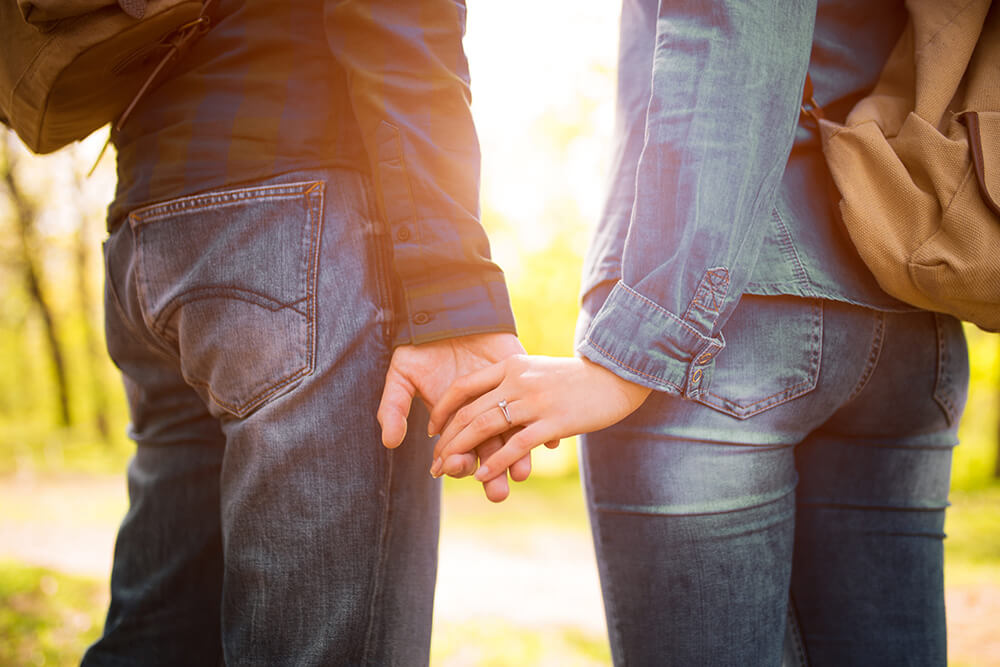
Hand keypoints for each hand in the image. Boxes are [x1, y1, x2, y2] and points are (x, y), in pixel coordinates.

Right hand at [377, 332, 532, 501]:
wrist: (449, 314)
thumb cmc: (423, 348)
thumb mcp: (401, 376)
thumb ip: (393, 408)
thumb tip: (390, 441)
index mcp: (455, 424)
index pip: (458, 454)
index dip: (456, 464)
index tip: (453, 468)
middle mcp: (482, 419)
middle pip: (490, 456)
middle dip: (493, 478)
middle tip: (498, 494)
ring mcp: (504, 403)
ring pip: (514, 439)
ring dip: (520, 459)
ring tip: (522, 473)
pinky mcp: (522, 384)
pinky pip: (536, 409)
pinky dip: (544, 427)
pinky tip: (548, 442)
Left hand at [428, 355, 651, 481]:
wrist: (617, 376)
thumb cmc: (577, 379)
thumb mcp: (539, 371)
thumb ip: (515, 383)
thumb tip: (493, 404)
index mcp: (511, 365)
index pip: (463, 386)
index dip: (443, 410)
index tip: (432, 429)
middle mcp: (518, 380)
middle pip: (469, 411)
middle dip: (446, 439)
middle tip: (434, 461)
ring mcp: (535, 401)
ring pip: (486, 427)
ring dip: (461, 452)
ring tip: (447, 471)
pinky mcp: (553, 422)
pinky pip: (516, 445)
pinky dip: (494, 462)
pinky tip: (480, 475)